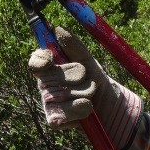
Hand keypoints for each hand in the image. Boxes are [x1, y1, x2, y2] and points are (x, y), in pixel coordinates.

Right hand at [28, 26, 141, 149]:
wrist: (113, 107)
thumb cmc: (98, 81)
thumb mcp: (90, 62)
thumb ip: (74, 47)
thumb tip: (57, 29)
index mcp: (52, 69)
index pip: (36, 61)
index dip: (40, 59)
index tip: (51, 59)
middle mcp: (46, 86)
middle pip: (50, 78)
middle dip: (75, 77)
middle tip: (86, 78)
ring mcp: (48, 104)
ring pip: (60, 97)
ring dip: (83, 95)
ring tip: (91, 96)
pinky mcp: (54, 120)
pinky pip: (63, 114)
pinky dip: (80, 111)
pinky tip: (86, 111)